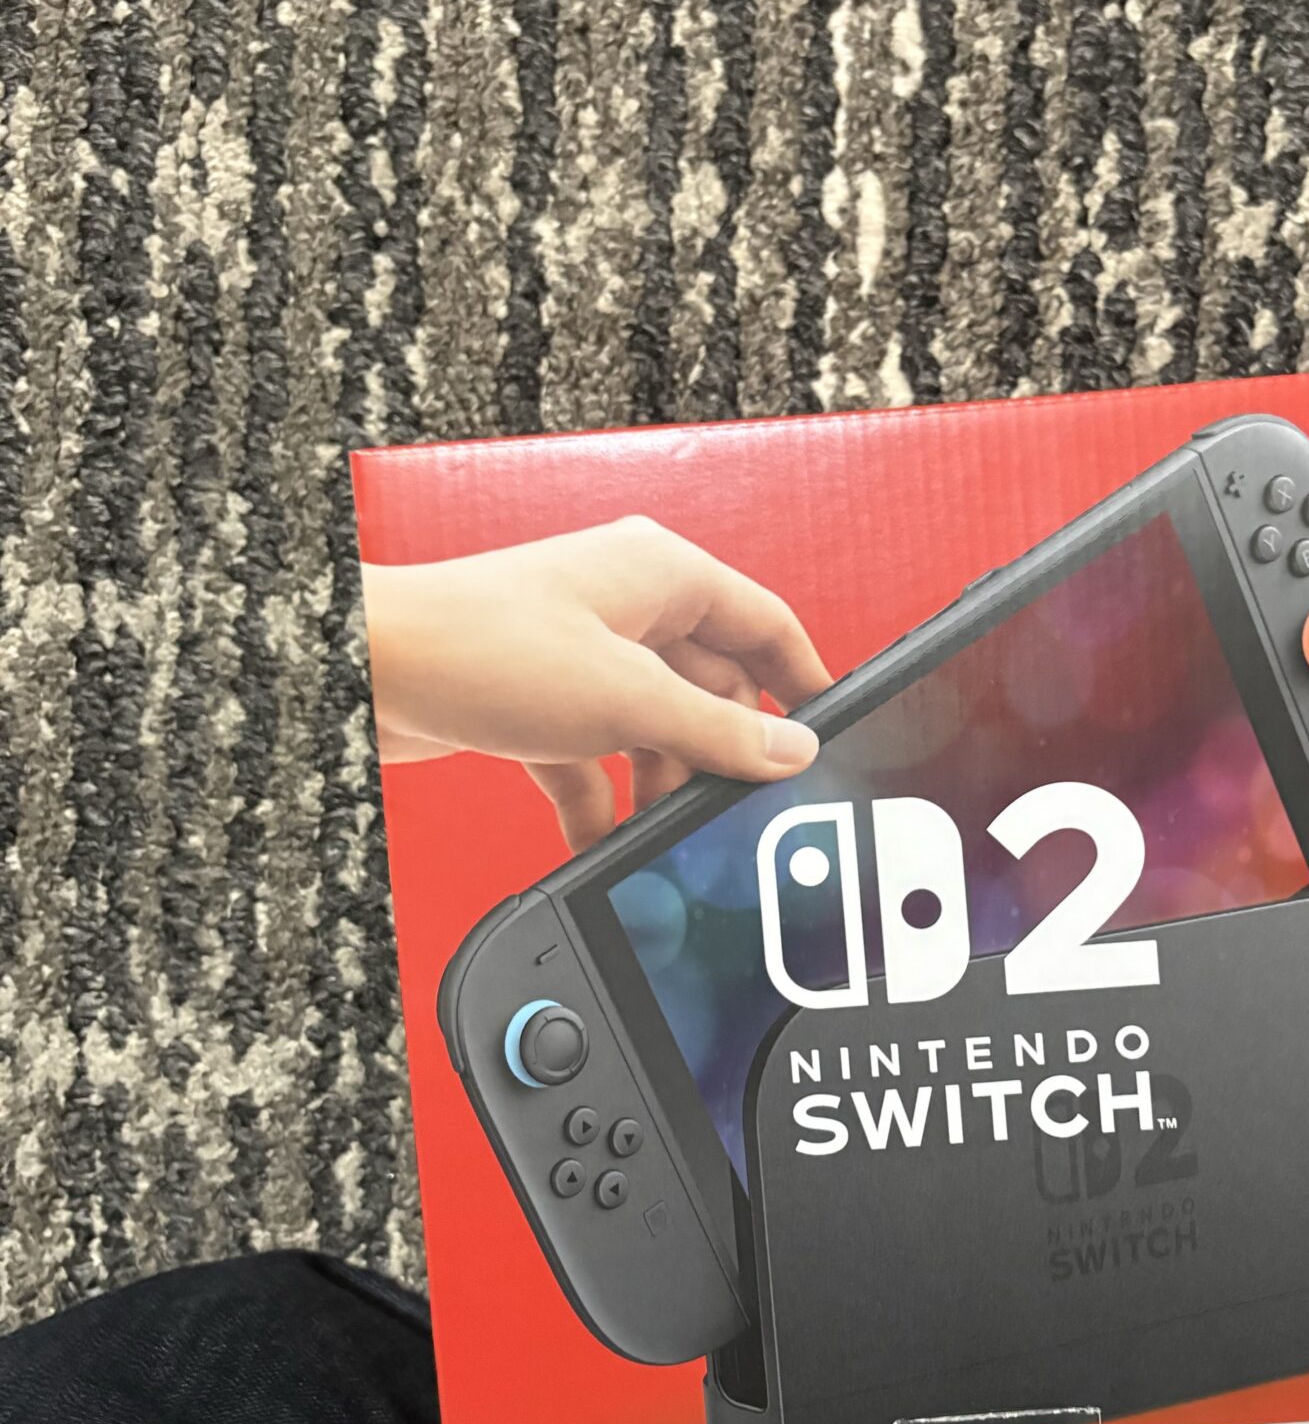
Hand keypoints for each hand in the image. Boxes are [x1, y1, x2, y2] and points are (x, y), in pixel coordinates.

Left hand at [362, 516, 830, 852]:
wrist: (362, 671)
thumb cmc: (478, 646)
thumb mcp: (626, 699)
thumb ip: (718, 732)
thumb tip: (791, 749)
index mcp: (661, 575)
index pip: (764, 624)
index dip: (804, 680)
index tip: (830, 735)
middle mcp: (626, 608)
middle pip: (711, 688)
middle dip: (721, 754)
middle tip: (743, 813)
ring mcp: (581, 656)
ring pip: (653, 730)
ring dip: (660, 786)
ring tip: (672, 840)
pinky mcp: (537, 702)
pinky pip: (593, 761)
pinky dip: (601, 805)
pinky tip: (605, 847)